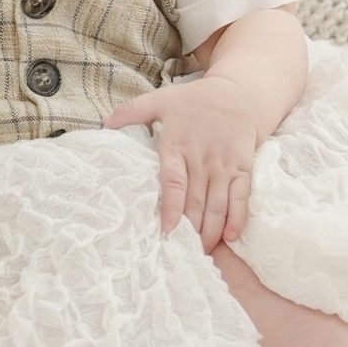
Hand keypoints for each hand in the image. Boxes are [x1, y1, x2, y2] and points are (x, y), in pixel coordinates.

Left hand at [106, 75, 261, 251]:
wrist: (237, 94)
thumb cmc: (193, 101)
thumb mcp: (159, 100)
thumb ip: (131, 112)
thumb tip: (103, 123)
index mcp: (178, 145)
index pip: (174, 181)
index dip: (171, 207)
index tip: (166, 230)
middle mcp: (202, 158)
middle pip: (196, 200)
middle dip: (190, 229)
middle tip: (182, 252)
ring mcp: (225, 164)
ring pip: (218, 203)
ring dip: (211, 230)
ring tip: (202, 251)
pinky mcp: (243, 167)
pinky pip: (242, 196)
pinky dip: (237, 217)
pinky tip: (230, 236)